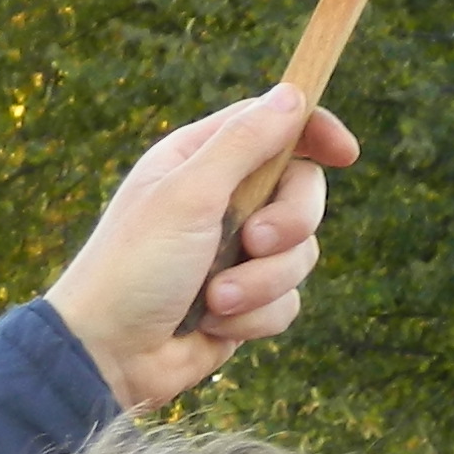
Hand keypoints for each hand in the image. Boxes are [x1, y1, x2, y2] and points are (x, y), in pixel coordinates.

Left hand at [41, 86, 356, 411]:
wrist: (108, 358)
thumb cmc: (134, 268)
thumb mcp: (188, 194)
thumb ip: (243, 144)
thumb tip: (291, 95)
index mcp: (199, 161)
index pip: (272, 126)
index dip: (314, 132)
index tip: (345, 154)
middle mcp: (221, 202)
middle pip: (302, 191)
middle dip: (290, 223)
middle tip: (254, 242)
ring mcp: (235, 254)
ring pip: (300, 254)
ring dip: (262, 282)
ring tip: (215, 299)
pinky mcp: (245, 303)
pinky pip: (287, 302)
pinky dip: (256, 316)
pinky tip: (216, 325)